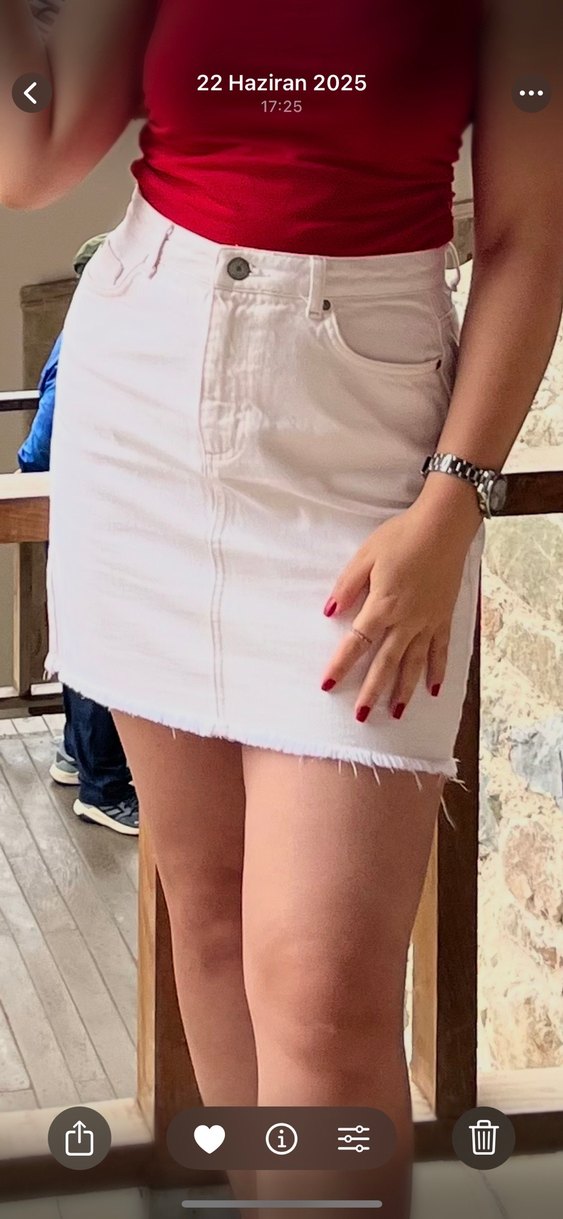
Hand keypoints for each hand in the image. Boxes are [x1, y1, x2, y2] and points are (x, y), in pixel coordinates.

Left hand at [320, 503, 471, 721]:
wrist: (444, 525)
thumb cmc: (401, 536)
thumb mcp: (365, 556)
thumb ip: (347, 586)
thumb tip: (329, 612)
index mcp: (383, 606)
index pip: (357, 642)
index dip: (341, 665)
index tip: (327, 685)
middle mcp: (406, 621)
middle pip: (386, 663)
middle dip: (372, 691)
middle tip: (361, 716)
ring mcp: (428, 622)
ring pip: (414, 664)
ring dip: (403, 691)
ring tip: (394, 713)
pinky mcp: (444, 618)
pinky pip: (440, 651)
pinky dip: (437, 672)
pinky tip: (432, 690)